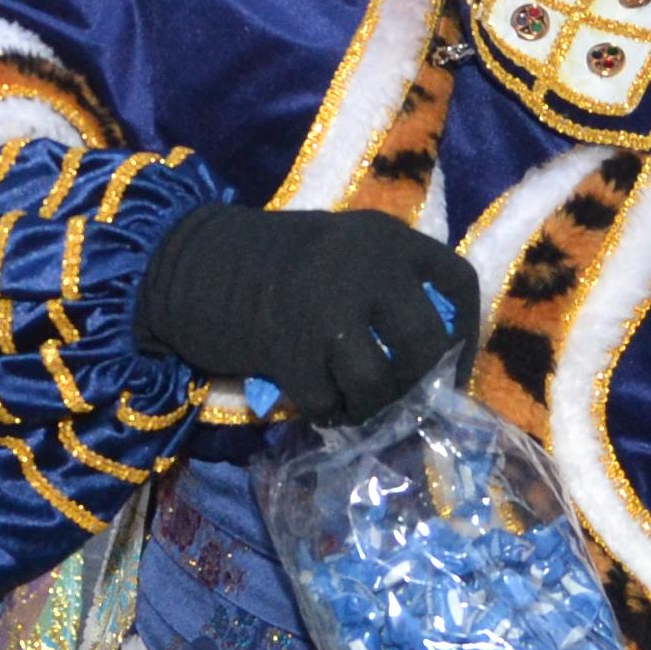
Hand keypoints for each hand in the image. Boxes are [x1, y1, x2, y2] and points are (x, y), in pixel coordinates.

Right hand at [136, 203, 482, 420]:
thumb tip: (429, 355)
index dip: (464, 333)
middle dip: (418, 380)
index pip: (457, 284)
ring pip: (381, 382)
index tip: (452, 366)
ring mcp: (328, 308)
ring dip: (372, 405)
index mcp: (384, 236)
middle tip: (400, 396)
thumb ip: (384, 286)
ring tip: (352, 405)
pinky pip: (329, 402)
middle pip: (426, 341)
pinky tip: (316, 405)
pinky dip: (327, 413)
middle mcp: (366, 266)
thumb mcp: (338, 254)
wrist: (186, 262)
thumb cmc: (265, 263)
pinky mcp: (290, 349)